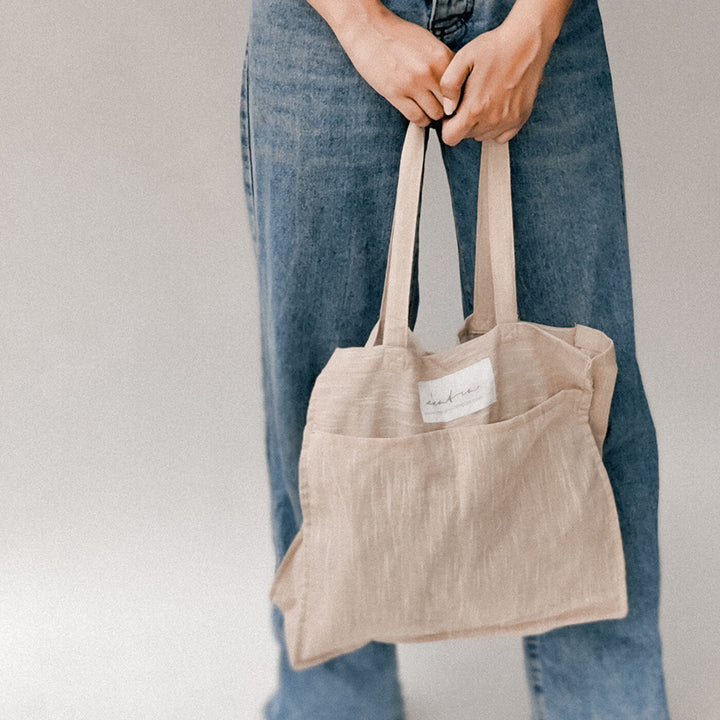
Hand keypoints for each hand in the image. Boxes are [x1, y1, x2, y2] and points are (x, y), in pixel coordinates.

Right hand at [333, 5, 454, 125]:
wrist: (371, 31)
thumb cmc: (399, 36)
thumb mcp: (429, 43)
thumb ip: (444, 63)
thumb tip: (456, 86)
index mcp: (440, 57)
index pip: (460, 88)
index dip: (457, 96)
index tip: (452, 99)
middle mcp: (429, 71)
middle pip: (449, 103)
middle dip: (446, 107)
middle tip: (440, 105)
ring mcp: (412, 84)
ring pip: (434, 114)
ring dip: (432, 114)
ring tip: (428, 108)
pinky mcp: (396, 95)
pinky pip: (417, 118)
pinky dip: (420, 120)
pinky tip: (418, 113)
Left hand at [439, 18, 554, 144]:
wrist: (526, 41)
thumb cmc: (494, 48)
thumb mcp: (461, 59)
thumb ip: (448, 86)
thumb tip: (447, 109)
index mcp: (474, 109)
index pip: (450, 137)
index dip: (447, 125)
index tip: (453, 110)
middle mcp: (491, 120)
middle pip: (467, 136)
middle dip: (463, 122)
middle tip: (469, 99)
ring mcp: (508, 121)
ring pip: (483, 136)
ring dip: (479, 124)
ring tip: (484, 99)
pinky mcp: (520, 118)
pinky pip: (501, 136)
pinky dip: (496, 127)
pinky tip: (496, 107)